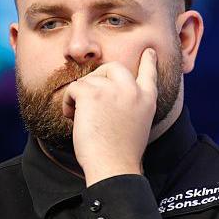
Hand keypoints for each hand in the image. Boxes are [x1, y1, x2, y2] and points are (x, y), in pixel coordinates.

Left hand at [62, 48, 157, 185]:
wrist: (114, 167)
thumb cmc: (121, 154)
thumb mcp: (138, 124)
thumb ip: (131, 105)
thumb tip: (110, 95)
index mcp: (147, 99)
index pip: (149, 72)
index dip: (148, 61)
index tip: (148, 51)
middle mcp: (132, 90)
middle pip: (113, 67)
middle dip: (98, 78)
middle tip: (89, 97)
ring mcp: (113, 89)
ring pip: (88, 80)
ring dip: (80, 97)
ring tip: (81, 118)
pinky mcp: (92, 93)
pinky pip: (74, 88)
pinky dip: (68, 103)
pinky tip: (73, 117)